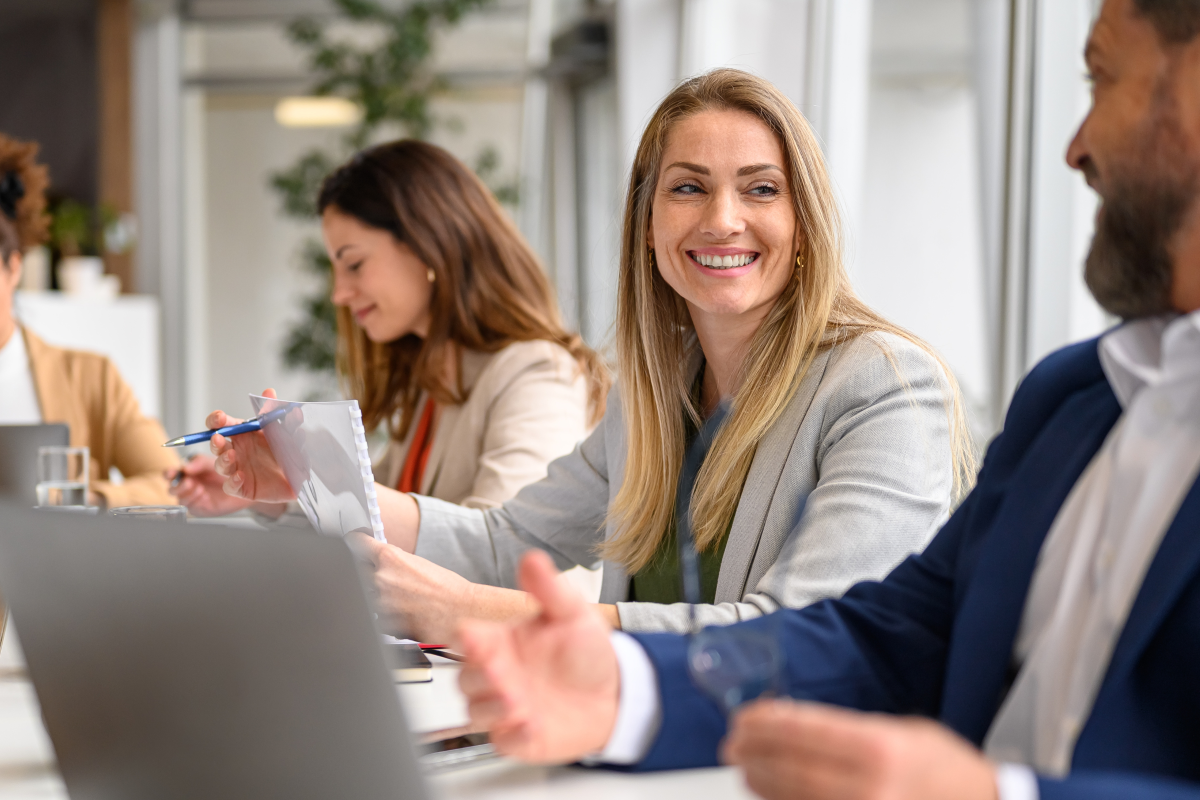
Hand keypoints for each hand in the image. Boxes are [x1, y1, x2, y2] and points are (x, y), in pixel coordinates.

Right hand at [169, 455, 252, 516]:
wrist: (245, 482)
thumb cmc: (227, 469)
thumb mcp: (212, 461)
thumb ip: (198, 462)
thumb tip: (185, 468)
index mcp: (187, 472)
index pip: (170, 474)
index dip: (168, 473)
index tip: (172, 472)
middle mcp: (187, 486)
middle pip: (172, 489)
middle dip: (178, 486)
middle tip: (190, 482)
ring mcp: (193, 498)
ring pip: (180, 500)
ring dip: (188, 494)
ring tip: (201, 488)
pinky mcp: (201, 508)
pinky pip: (192, 508)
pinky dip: (196, 501)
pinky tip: (205, 496)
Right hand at [209, 388, 294, 502]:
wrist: (297, 477)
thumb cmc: (285, 451)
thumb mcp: (284, 431)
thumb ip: (276, 413)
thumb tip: (269, 391)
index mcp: (242, 434)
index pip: (222, 424)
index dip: (216, 420)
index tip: (218, 418)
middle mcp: (236, 451)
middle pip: (216, 444)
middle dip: (214, 441)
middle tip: (218, 438)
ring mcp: (237, 469)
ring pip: (221, 465)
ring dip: (223, 460)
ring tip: (230, 455)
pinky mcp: (242, 487)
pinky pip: (231, 486)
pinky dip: (233, 481)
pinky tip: (240, 476)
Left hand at [354, 534, 479, 641]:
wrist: (462, 611)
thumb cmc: (447, 588)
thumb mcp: (417, 564)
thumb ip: (392, 563)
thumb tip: (376, 565)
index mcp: (390, 557)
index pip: (356, 544)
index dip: (351, 543)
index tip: (350, 544)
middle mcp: (381, 577)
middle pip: (355, 572)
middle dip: (364, 574)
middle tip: (381, 579)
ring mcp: (380, 603)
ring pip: (365, 598)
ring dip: (376, 599)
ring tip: (401, 601)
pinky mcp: (385, 624)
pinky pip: (375, 619)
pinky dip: (385, 618)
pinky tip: (404, 615)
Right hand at [457, 550, 618, 763]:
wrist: (615, 692)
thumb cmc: (585, 651)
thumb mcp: (572, 614)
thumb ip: (549, 590)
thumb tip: (532, 559)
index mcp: (501, 642)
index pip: (468, 638)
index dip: (467, 639)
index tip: (473, 636)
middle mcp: (497, 675)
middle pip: (466, 678)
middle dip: (477, 676)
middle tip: (498, 672)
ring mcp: (505, 708)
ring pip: (477, 712)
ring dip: (491, 708)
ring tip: (515, 701)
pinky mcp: (519, 737)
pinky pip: (504, 741)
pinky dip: (512, 736)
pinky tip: (529, 726)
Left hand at [721, 700, 997, 799]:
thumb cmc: (949, 774)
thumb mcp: (908, 733)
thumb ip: (856, 731)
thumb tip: (799, 727)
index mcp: (881, 748)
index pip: (807, 730)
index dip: (768, 723)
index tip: (745, 718)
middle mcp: (871, 786)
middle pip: (792, 769)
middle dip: (756, 753)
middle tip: (733, 743)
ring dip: (763, 783)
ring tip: (745, 769)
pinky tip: (773, 796)